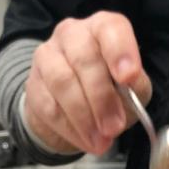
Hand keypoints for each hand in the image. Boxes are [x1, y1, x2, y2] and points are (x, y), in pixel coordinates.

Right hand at [24, 12, 153, 155]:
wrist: (75, 108)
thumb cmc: (110, 90)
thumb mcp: (133, 88)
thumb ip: (135, 88)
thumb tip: (128, 92)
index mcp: (102, 28)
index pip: (110, 29)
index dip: (120, 52)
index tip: (129, 78)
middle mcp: (73, 34)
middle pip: (84, 59)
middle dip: (101, 98)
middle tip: (114, 127)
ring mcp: (48, 56)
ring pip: (62, 82)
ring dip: (84, 117)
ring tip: (101, 140)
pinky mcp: (33, 83)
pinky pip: (48, 106)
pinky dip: (69, 128)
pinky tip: (85, 140)